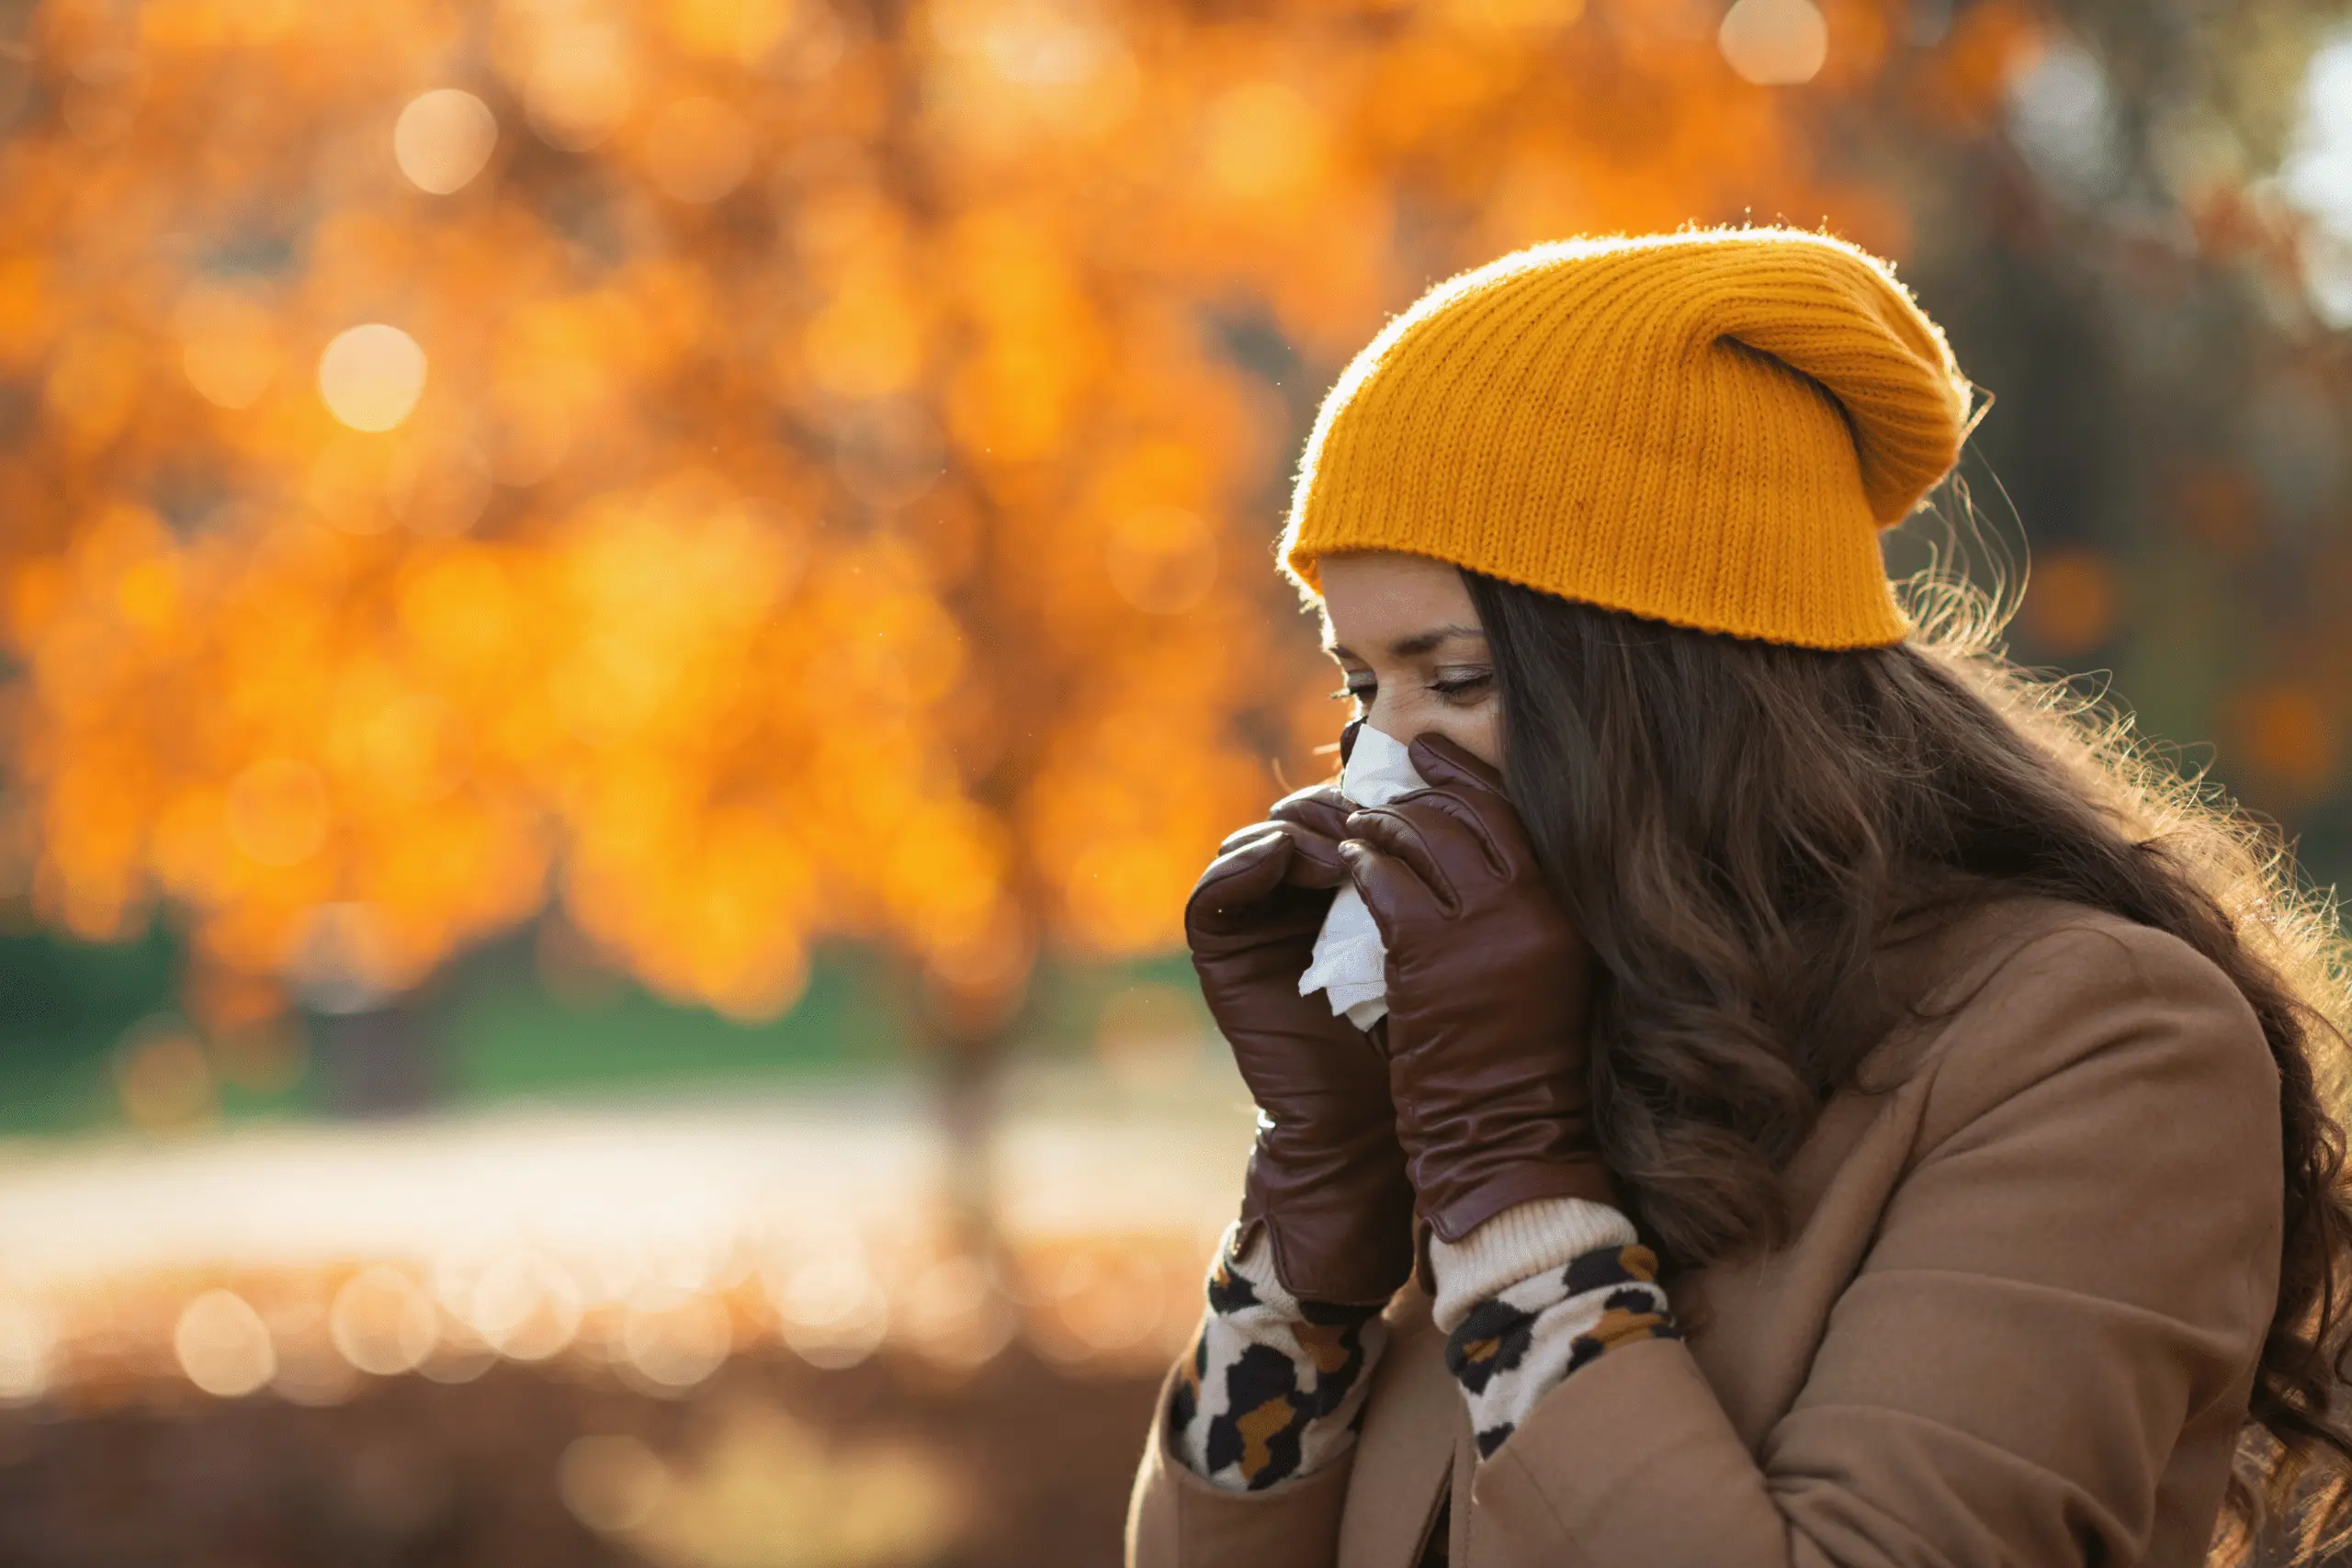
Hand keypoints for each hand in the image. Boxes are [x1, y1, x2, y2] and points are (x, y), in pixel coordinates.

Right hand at [1186, 762, 1415, 1305]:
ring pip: (1257, 840)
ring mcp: (1250, 922)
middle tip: (1372, 810)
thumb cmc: (1425, 1041)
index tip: (1413, 788)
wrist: (1371, 1124)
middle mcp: (1292, 900)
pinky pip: (1212, 888)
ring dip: (1297, 830)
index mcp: (1344, 893)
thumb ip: (1441, 886)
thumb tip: (1472, 797)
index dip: (1376, 794)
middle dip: (1337, 807)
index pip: (1348, 814)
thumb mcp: (1442, 950)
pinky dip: (1245, 862)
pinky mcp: (1218, 951)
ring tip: (1338, 840)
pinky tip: (1287, 855)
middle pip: (1301, 818)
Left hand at [1339, 734, 1614, 1244]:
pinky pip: (1386, 883)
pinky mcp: (1430, 957)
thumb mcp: (1551, 970)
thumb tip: (1485, 851)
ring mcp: (1482, 929)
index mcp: (1569, 907)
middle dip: (1419, 790)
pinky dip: (1364, 865)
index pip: (1514, 813)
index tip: (1432, 752)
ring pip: (1422, 840)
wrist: (1513, 1138)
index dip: (1466, 776)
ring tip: (1358, 822)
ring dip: (1381, 824)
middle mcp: (1535, 907)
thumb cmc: (1529, 1063)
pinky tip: (1350, 862)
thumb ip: (1529, 908)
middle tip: (1384, 780)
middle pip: (1467, 813)